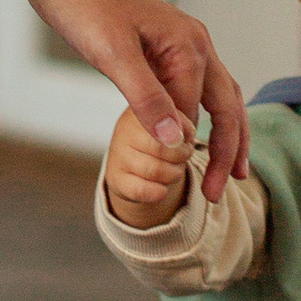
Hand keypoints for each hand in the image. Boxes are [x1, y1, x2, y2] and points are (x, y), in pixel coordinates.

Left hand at [14, 0, 249, 194]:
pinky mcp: (165, 49)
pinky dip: (203, 119)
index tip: (183, 185)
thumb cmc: (84, 6)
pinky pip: (196, 90)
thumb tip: (177, 142)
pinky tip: (196, 139)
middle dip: (228, 151)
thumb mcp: (113, 55)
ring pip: (218, 98)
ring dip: (225, 137)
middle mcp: (196, 45)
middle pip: (227, 107)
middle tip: (220, 193)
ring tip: (229, 174)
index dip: (189, 149)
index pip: (198, 112)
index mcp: (189, 47)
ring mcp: (183, 46)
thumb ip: (146, 98)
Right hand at [103, 106, 192, 227]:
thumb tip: (183, 134)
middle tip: (184, 154)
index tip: (186, 139)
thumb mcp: (175, 121)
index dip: (183, 136)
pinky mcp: (113, 178)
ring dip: (174, 174)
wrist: (137, 163)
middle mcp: (124, 128)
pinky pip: (140, 190)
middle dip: (181, 155)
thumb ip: (182, 122)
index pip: (168, 121)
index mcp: (142, 108)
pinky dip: (158, 192)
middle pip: (162, 147)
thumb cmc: (162, 137)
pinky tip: (161, 188)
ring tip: (175, 169)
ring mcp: (117, 154)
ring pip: (155, 170)